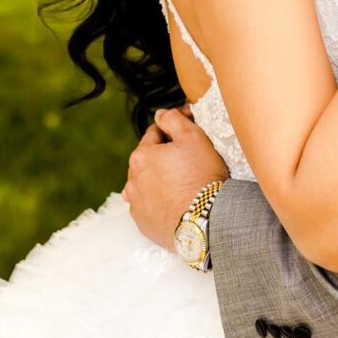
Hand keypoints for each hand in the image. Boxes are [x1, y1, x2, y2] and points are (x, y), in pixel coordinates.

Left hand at [122, 107, 229, 251]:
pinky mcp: (143, 224)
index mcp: (141, 156)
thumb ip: (173, 120)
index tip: (187, 136)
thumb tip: (161, 113)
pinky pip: (149, 206)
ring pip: (147, 183)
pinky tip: (176, 201)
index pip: (154, 134)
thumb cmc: (200, 177)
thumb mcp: (192, 138)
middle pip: (149, 159)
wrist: (205, 221)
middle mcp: (132, 180)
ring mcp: (136, 204)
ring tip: (182, 184)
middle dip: (164, 157)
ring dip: (159, 180)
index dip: (172, 131)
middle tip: (188, 162)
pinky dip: (159, 201)